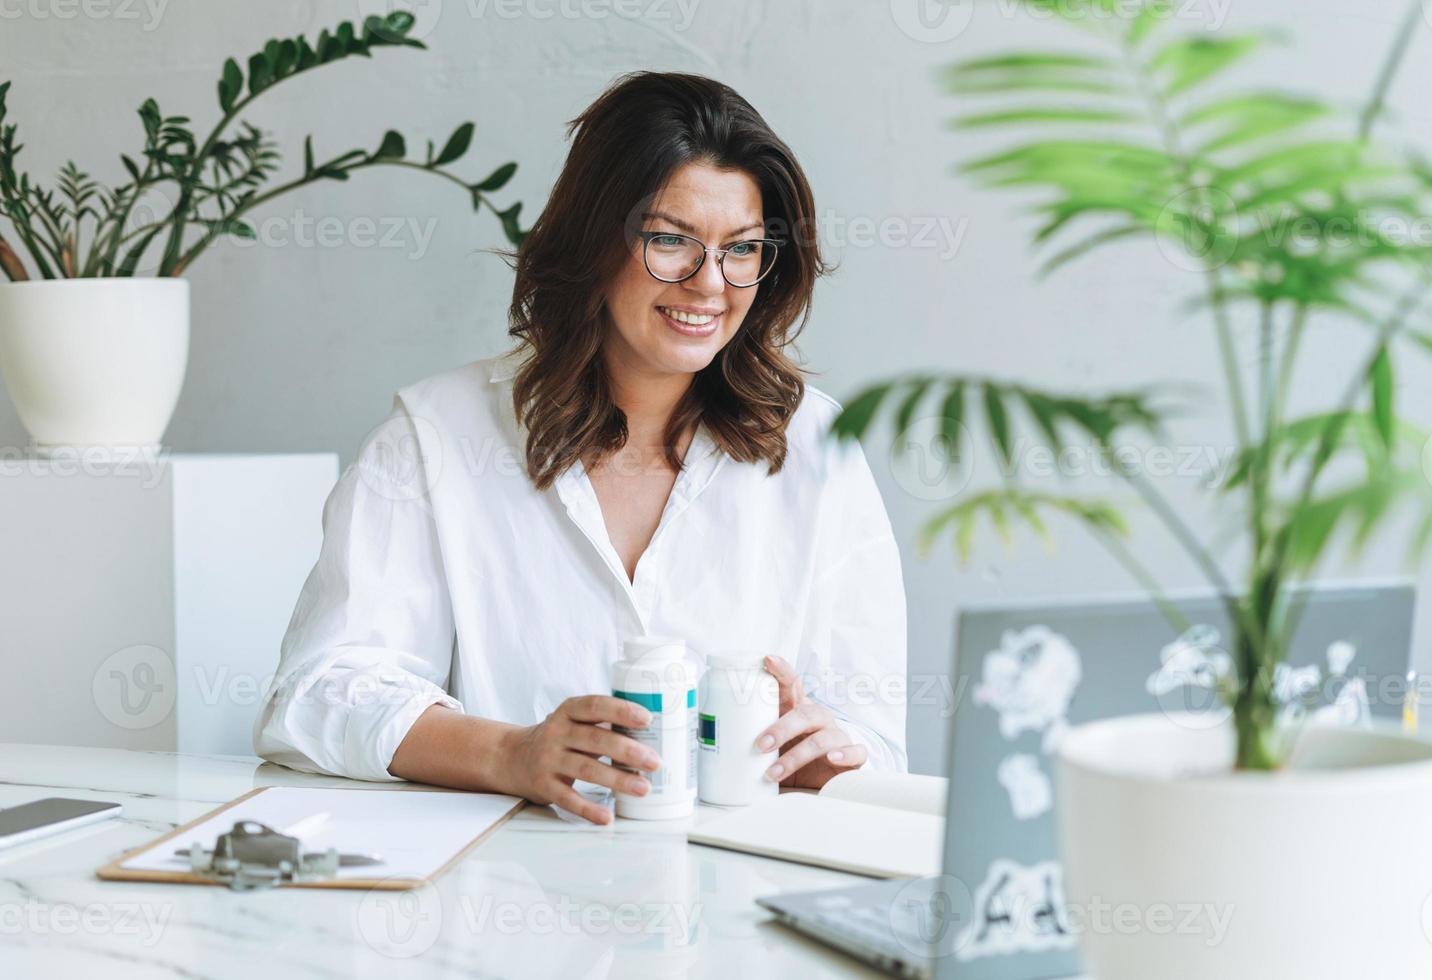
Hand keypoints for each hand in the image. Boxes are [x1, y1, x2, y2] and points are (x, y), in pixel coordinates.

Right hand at [503, 695, 661, 824]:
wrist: (512, 757)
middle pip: (595, 739)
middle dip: (628, 751)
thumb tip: (650, 738)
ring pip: (586, 769)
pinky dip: (588, 809)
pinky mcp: (544, 786)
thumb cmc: (558, 739)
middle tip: (654, 761)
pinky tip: (606, 816)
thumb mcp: (573, 722)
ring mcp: (548, 760)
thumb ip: (603, 725)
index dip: (621, 711)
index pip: (595, 705)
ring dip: (617, 779)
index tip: (647, 719)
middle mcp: (556, 733)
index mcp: (567, 712)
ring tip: (643, 787)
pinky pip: (568, 798)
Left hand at [755, 655, 867, 789]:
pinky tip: (831, 760)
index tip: (766, 659)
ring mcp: (837, 736)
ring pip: (824, 738)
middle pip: (804, 713)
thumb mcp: (769, 747)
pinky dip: (844, 754)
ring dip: (798, 755)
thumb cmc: (790, 758)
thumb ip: (747, 739)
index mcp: (796, 710)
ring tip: (774, 772)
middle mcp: (818, 719)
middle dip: (781, 728)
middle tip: (760, 745)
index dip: (780, 670)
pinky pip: (854, 752)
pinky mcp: (852, 758)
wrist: (822, 782)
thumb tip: (701, 737)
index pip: (790, 684)